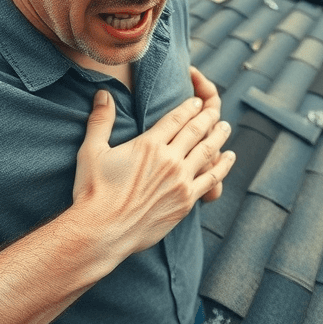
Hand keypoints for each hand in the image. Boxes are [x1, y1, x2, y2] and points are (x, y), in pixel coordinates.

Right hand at [73, 89, 233, 254]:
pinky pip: (212, 178)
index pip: (176, 118)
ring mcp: (181, 181)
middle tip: (214, 110)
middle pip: (196, 131)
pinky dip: (223, 166)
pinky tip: (230, 157)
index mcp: (149, 144)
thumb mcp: (92, 150)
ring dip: (219, 136)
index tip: (196, 101)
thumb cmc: (93, 191)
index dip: (188, 107)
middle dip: (207, 117)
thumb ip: (101, 120)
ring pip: (207, 151)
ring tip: (226, 127)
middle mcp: (169, 159)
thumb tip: (103, 93)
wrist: (102, 230)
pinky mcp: (186, 201)